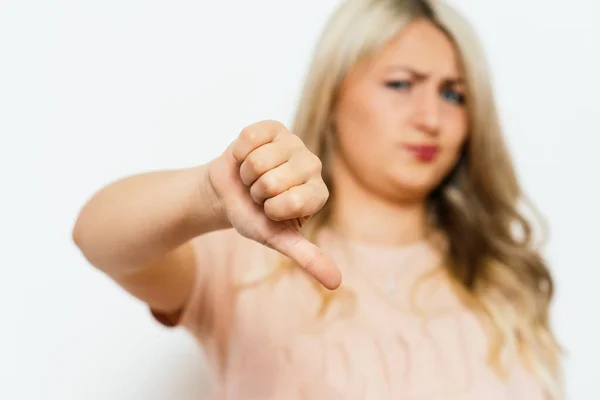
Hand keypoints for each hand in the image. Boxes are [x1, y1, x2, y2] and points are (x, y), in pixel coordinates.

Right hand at [207, 120, 340, 289]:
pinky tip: (246, 157)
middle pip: (272, 180)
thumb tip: (336, 283)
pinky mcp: (273, 127)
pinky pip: (249, 138)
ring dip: (247, 173)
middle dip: (256, 191)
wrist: (228, 193)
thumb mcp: (277, 238)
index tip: (270, 210)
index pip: (291, 201)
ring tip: (253, 177)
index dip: (268, 209)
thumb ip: (307, 257)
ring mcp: (293, 143)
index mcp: (318, 194)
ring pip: (259, 159)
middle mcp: (312, 165)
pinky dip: (239, 152)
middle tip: (260, 193)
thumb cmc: (254, 217)